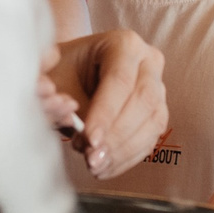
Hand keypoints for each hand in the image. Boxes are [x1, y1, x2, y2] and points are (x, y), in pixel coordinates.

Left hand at [40, 30, 166, 178]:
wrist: (76, 69)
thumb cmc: (64, 69)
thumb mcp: (55, 73)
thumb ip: (58, 95)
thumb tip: (68, 120)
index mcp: (124, 44)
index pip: (120, 80)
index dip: (106, 113)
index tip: (88, 139)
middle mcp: (148, 62)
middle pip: (142, 101)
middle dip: (116, 135)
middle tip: (91, 157)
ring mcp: (158, 87)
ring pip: (152, 121)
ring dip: (123, 150)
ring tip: (95, 166)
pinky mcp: (158, 111)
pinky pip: (151, 137)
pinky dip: (128, 157)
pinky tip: (106, 168)